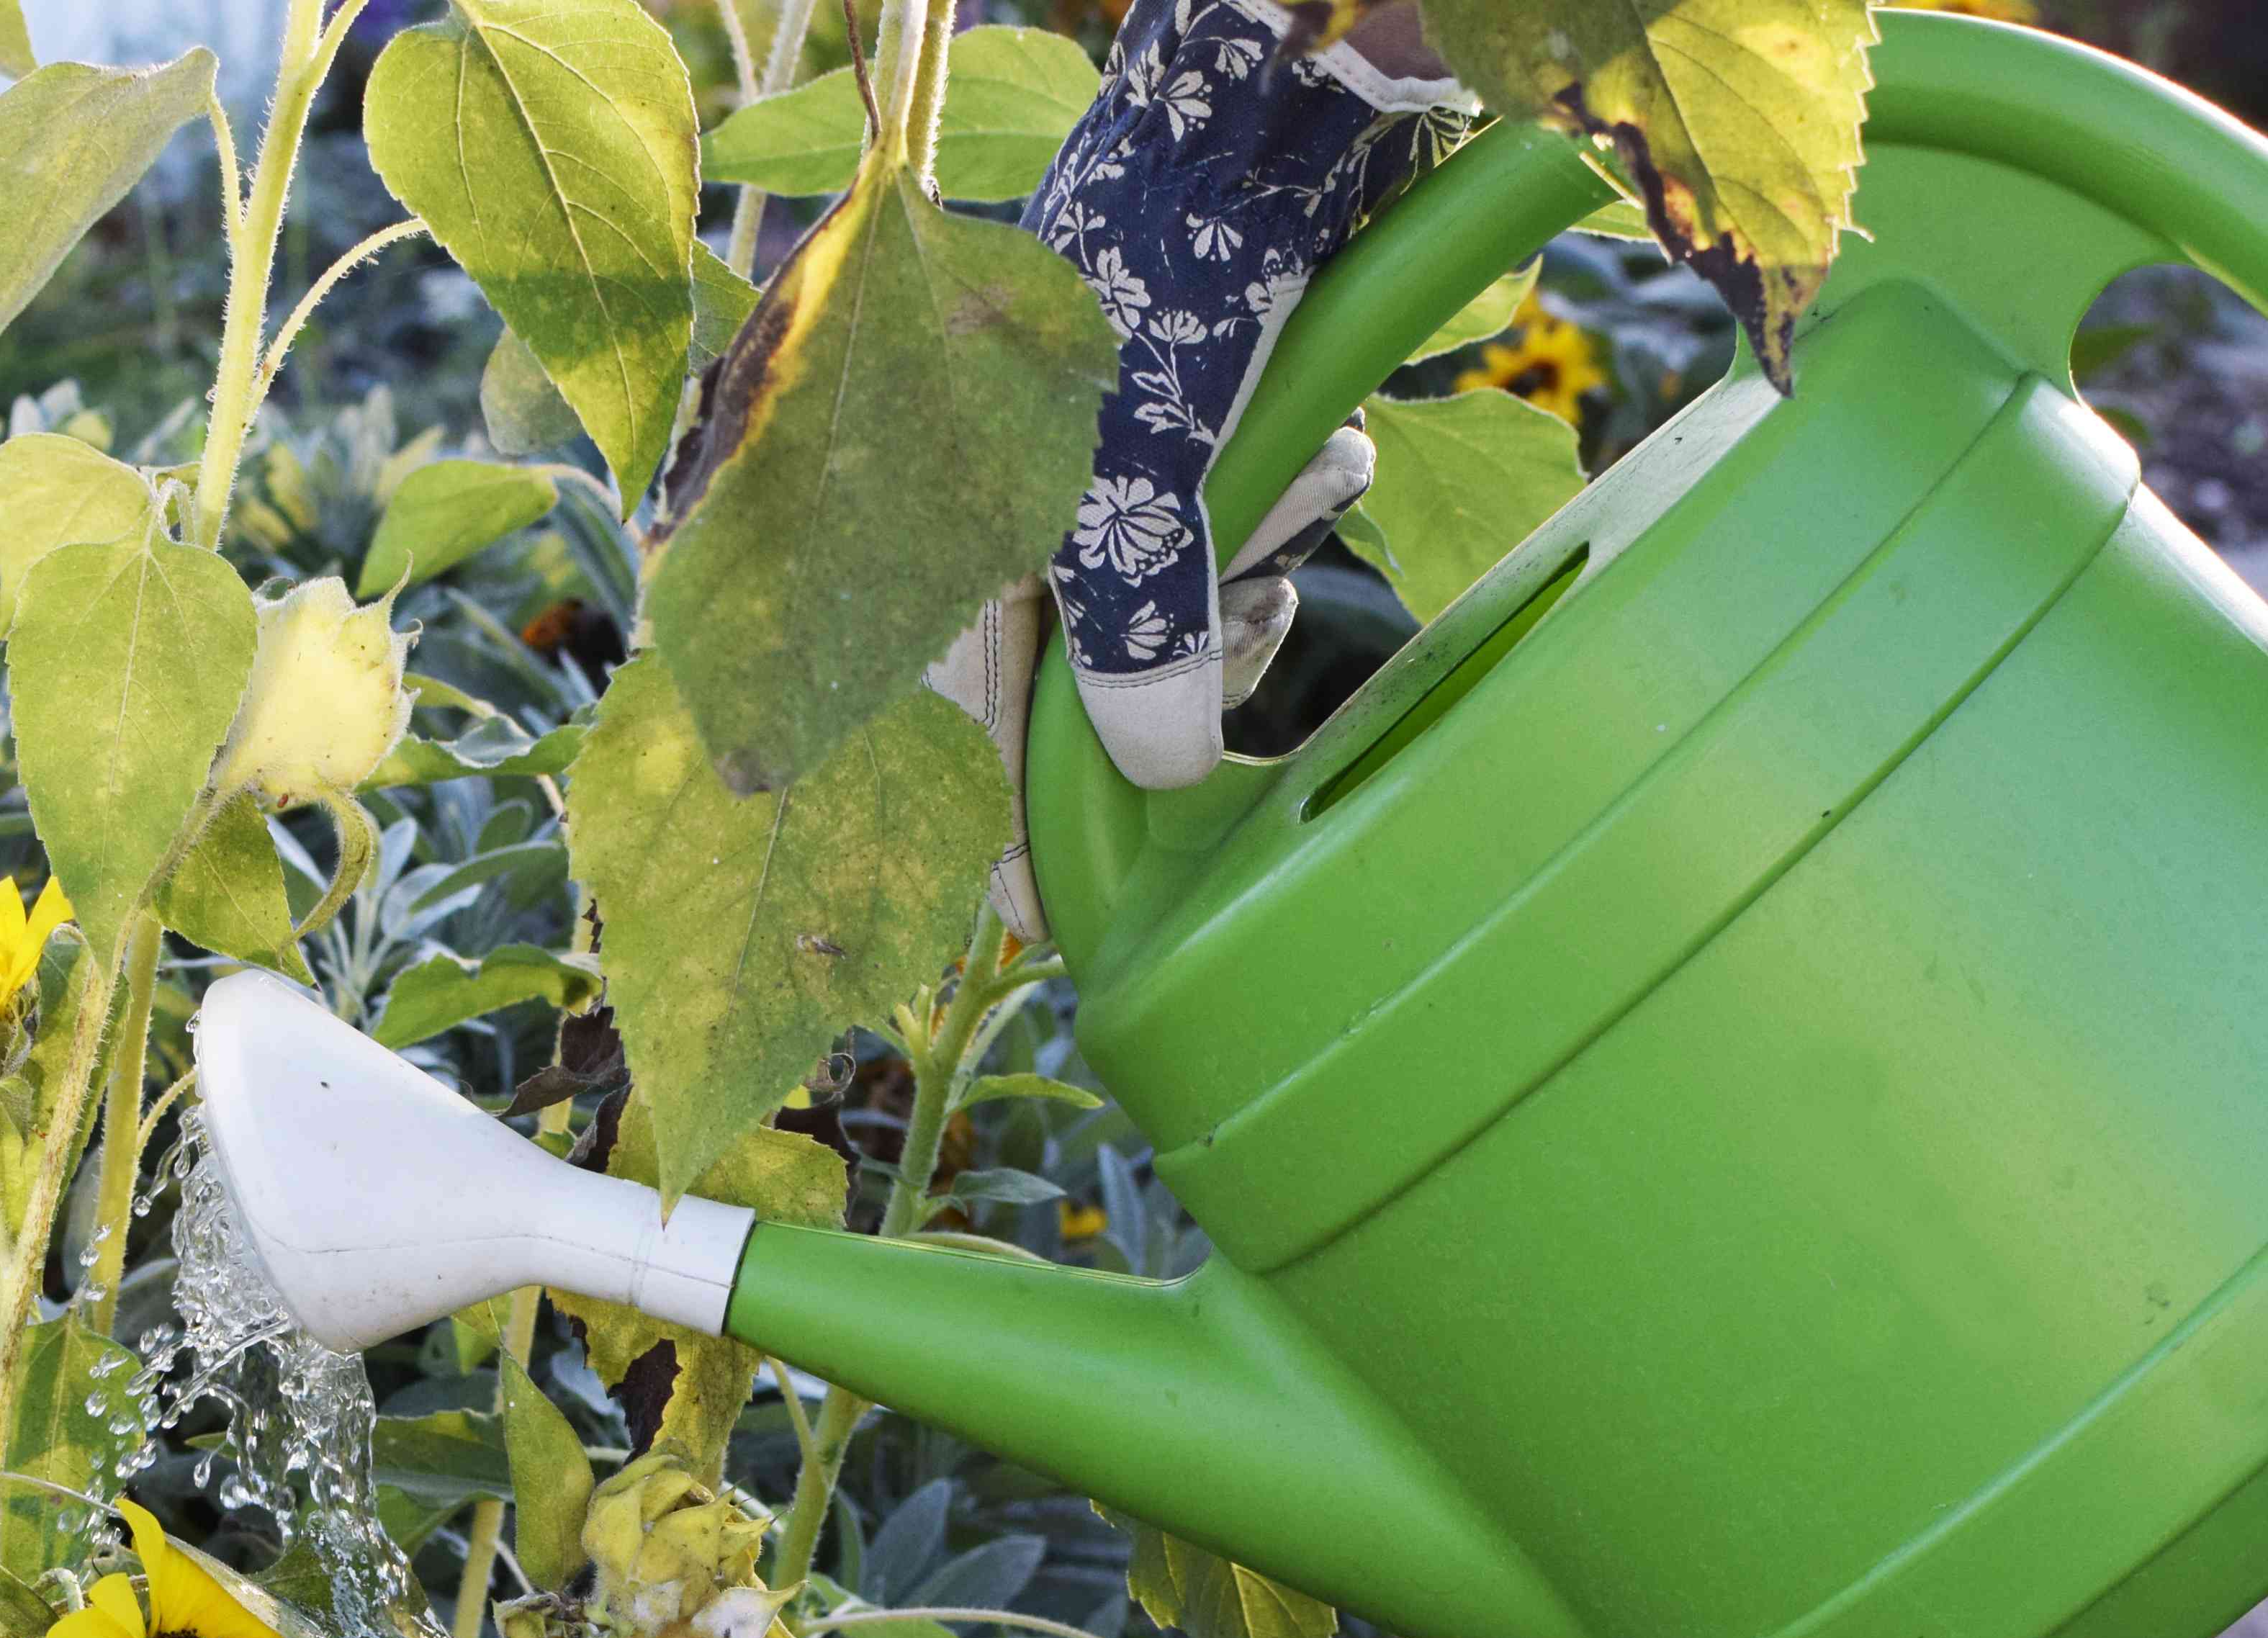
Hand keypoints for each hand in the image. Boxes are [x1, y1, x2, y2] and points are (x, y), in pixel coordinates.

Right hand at [934, 0, 1458, 936]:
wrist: (1282, 88)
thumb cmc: (1184, 251)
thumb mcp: (1146, 461)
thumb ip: (1138, 621)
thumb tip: (1154, 769)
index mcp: (945, 497)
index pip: (949, 701)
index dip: (1000, 816)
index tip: (1044, 919)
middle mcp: (1006, 479)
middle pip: (1081, 658)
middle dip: (1184, 647)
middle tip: (1251, 609)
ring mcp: (1098, 444)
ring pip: (1175, 586)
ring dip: (1257, 558)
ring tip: (1299, 473)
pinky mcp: (1189, 408)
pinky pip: (1234, 513)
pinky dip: (1287, 497)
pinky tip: (1322, 435)